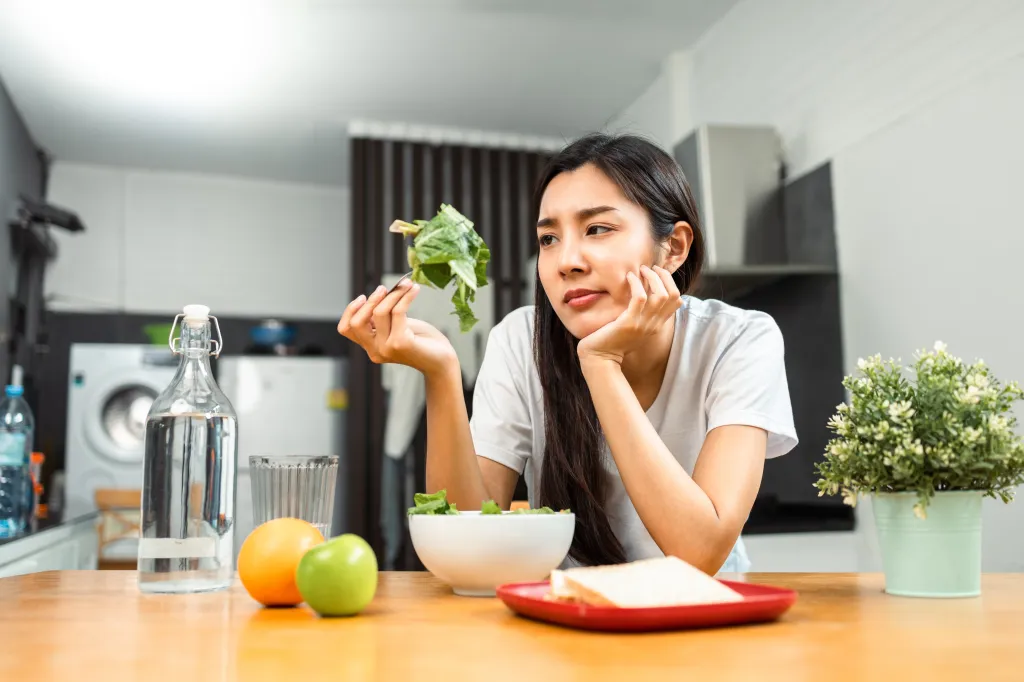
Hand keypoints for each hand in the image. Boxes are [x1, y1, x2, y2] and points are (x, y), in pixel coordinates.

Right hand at [337, 281, 457, 376]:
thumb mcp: (397, 326)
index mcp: (371, 347)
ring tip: (406, 285)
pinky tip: (415, 289)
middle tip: (385, 288)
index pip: (346, 329)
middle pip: (357, 321)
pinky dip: (406, 296)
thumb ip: (383, 317)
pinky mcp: (401, 343)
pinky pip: (398, 311)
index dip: (350, 310)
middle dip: (371, 300)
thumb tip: (377, 294)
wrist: (443, 360)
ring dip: (394, 293)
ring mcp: (387, 348)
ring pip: (379, 312)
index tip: (363, 297)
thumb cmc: (422, 341)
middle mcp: (375, 351)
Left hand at [576, 265, 681, 365]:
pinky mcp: (629, 323)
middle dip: (664, 276)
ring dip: (652, 277)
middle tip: (650, 268)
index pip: (677, 300)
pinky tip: (628, 277)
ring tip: (641, 269)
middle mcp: (654, 324)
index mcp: (657, 325)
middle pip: (673, 295)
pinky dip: (636, 283)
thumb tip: (643, 294)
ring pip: (660, 295)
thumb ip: (642, 314)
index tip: (657, 273)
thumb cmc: (613, 340)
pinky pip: (640, 298)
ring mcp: (643, 324)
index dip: (670, 283)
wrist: (600, 358)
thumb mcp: (634, 327)